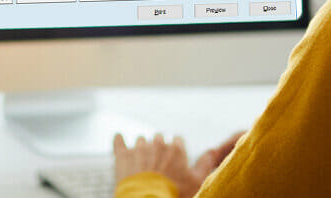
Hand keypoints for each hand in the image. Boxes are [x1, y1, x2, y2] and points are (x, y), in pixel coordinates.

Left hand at [114, 131, 244, 197]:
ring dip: (142, 149)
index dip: (176, 151)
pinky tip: (118, 137)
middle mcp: (158, 144)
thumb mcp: (196, 181)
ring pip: (141, 141)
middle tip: (159, 165)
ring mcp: (139, 149)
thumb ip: (205, 164)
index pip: (177, 141)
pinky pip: (118, 142)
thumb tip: (212, 151)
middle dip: (159, 149)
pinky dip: (119, 140)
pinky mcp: (122, 156)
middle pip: (159, 139)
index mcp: (176, 149)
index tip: (174, 161)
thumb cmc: (175, 194)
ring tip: (142, 163)